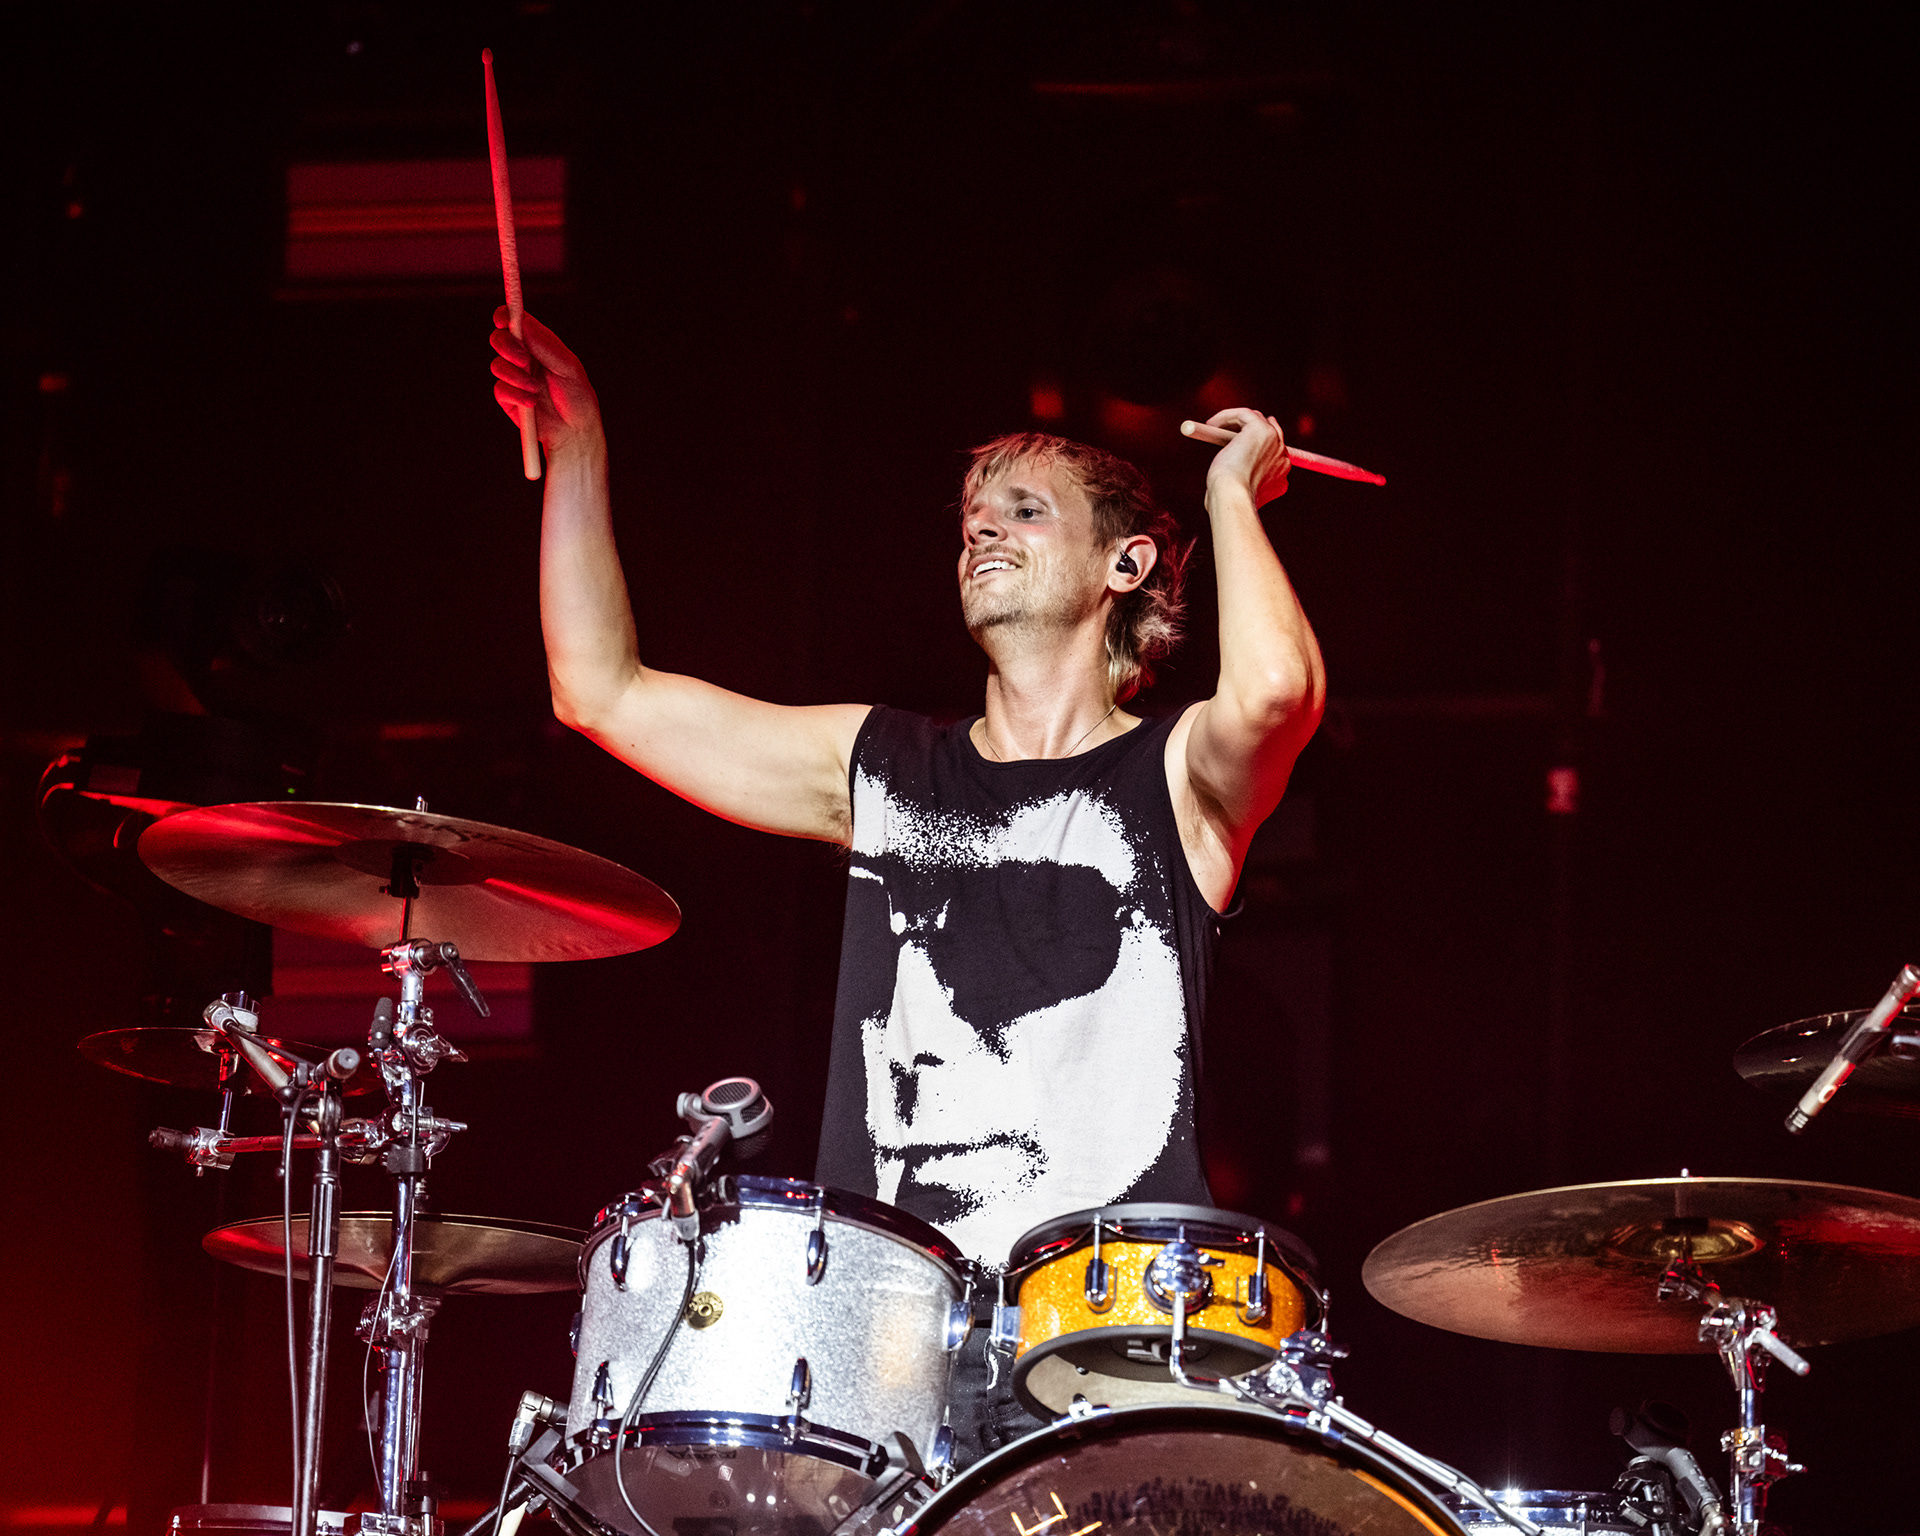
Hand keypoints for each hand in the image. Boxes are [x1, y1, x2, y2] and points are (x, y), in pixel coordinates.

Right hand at [490, 308, 601, 456]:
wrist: (575, 429)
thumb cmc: (577, 395)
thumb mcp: (568, 367)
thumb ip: (545, 344)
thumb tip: (522, 321)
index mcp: (537, 342)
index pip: (515, 320)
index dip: (505, 315)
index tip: (504, 319)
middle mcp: (522, 356)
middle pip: (498, 339)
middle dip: (507, 347)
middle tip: (523, 360)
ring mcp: (513, 376)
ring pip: (497, 366)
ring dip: (516, 377)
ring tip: (536, 389)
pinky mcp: (507, 397)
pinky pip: (500, 390)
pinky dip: (517, 396)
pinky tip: (532, 403)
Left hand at [1195, 408, 1289, 509]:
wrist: (1233, 496)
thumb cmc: (1228, 501)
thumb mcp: (1231, 496)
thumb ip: (1230, 488)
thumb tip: (1213, 491)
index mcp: (1280, 476)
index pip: (1274, 453)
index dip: (1256, 444)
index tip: (1236, 439)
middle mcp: (1282, 458)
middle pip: (1271, 432)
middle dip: (1250, 426)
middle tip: (1225, 427)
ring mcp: (1274, 443)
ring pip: (1257, 420)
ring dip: (1235, 421)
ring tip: (1212, 427)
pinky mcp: (1262, 429)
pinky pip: (1244, 414)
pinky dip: (1226, 416)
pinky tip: (1211, 424)